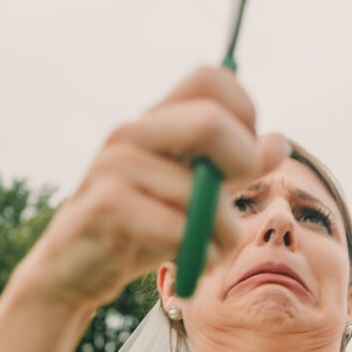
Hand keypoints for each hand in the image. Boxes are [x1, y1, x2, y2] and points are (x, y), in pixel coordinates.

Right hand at [14, 68, 288, 314]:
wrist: (72, 273)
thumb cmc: (139, 230)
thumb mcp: (195, 195)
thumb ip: (235, 168)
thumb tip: (279, 143)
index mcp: (155, 120)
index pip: (212, 78)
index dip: (245, 114)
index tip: (244, 158)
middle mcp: (132, 132)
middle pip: (211, 122)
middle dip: (242, 166)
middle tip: (237, 204)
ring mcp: (114, 166)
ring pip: (200, 191)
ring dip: (224, 234)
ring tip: (212, 251)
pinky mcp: (103, 206)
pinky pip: (177, 227)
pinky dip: (199, 254)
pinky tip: (189, 264)